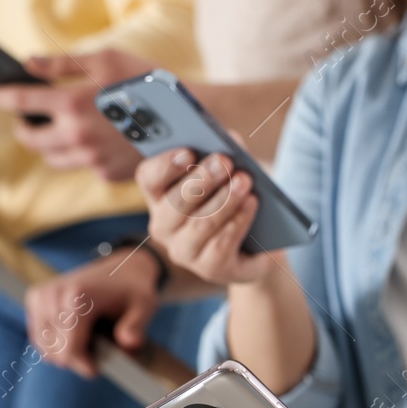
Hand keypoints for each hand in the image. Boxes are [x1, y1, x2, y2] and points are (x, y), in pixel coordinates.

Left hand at [0, 50, 157, 180]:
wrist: (187, 118)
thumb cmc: (148, 81)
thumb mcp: (105, 59)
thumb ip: (62, 64)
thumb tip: (28, 63)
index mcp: (72, 104)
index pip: (20, 104)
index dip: (2, 96)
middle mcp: (77, 137)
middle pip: (31, 141)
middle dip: (25, 129)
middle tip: (29, 118)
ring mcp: (93, 160)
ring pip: (53, 158)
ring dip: (49, 144)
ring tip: (61, 128)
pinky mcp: (108, 174)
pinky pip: (83, 165)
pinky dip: (82, 153)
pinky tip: (97, 138)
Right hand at [24, 245, 162, 377]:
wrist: (122, 268)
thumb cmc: (134, 290)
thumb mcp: (144, 307)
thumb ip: (136, 327)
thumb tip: (129, 343)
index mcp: (77, 296)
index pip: (69, 349)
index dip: (84, 366)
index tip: (96, 370)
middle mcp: (54, 293)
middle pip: (56, 351)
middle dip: (76, 360)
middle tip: (95, 356)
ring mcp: (42, 294)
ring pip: (45, 347)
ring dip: (65, 353)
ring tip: (87, 346)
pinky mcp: (36, 297)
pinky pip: (38, 337)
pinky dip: (54, 344)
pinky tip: (72, 338)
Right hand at [140, 147, 271, 284]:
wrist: (257, 246)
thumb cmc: (235, 200)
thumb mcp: (230, 173)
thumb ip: (226, 152)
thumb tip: (228, 139)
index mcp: (160, 196)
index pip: (149, 177)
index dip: (166, 165)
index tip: (188, 151)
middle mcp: (163, 226)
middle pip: (175, 202)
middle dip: (203, 180)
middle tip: (225, 161)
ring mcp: (183, 251)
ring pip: (200, 224)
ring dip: (225, 200)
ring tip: (245, 181)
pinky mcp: (209, 269)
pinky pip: (221, 245)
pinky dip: (238, 221)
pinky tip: (251, 204)